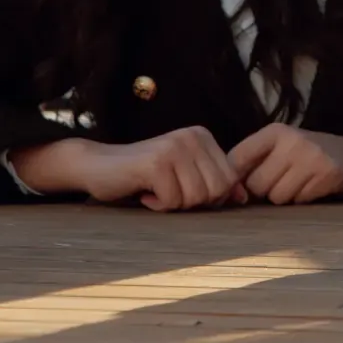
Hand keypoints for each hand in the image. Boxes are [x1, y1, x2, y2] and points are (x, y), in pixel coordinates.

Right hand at [11, 129, 247, 209]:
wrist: (97, 166)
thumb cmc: (145, 176)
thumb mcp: (185, 175)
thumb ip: (214, 182)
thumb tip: (244, 198)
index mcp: (204, 137)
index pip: (230, 180)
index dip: (210, 197)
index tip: (185, 191)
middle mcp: (193, 137)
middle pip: (217, 190)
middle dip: (194, 202)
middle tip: (169, 194)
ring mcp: (175, 147)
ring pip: (196, 197)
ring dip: (174, 204)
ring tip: (156, 190)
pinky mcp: (156, 163)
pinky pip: (172, 200)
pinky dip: (157, 205)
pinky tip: (144, 192)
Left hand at [228, 124, 342, 204]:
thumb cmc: (304, 153)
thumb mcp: (278, 146)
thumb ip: (251, 161)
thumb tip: (226, 190)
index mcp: (274, 131)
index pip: (237, 159)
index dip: (236, 178)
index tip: (245, 183)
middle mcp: (292, 140)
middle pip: (256, 184)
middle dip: (265, 189)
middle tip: (280, 180)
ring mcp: (311, 157)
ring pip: (276, 197)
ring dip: (284, 196)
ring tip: (297, 182)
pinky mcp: (326, 174)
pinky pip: (298, 201)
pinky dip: (302, 198)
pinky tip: (311, 186)